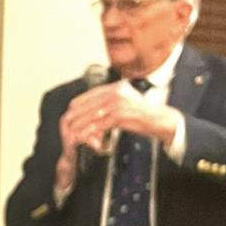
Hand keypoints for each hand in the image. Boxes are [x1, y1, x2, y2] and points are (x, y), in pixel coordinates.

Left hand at [61, 82, 179, 152]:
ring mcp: (116, 104)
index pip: (90, 94)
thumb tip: (97, 103)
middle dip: (75, 116)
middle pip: (87, 105)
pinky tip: (84, 138)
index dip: (78, 104)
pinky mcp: (118, 116)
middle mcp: (114, 93)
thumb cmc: (143, 112)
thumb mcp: (126, 99)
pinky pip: (98, 125)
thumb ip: (112, 99)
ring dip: (80, 126)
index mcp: (115, 87)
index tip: (70, 112)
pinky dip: (90, 132)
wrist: (158, 119)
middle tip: (67, 124)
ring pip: (90, 116)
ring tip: (72, 133)